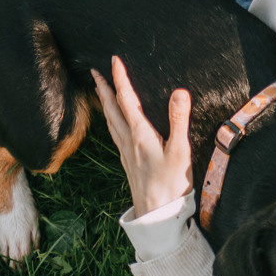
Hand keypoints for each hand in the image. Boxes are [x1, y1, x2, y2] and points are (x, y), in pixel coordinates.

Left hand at [90, 55, 191, 215]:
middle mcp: (129, 141)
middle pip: (112, 110)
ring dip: (105, 104)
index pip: (127, 100)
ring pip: (111, 122)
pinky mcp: (128, 162)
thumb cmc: (170, 185)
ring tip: (100, 93)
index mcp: (140, 134)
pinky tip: (114, 125)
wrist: (157, 214)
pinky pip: (115, 135)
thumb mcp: (180, 151)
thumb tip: (179, 92)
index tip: (114, 60)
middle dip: (104, 89)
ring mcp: (126, 153)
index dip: (120, 79)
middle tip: (95, 72)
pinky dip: (111, 122)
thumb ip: (179, 121)